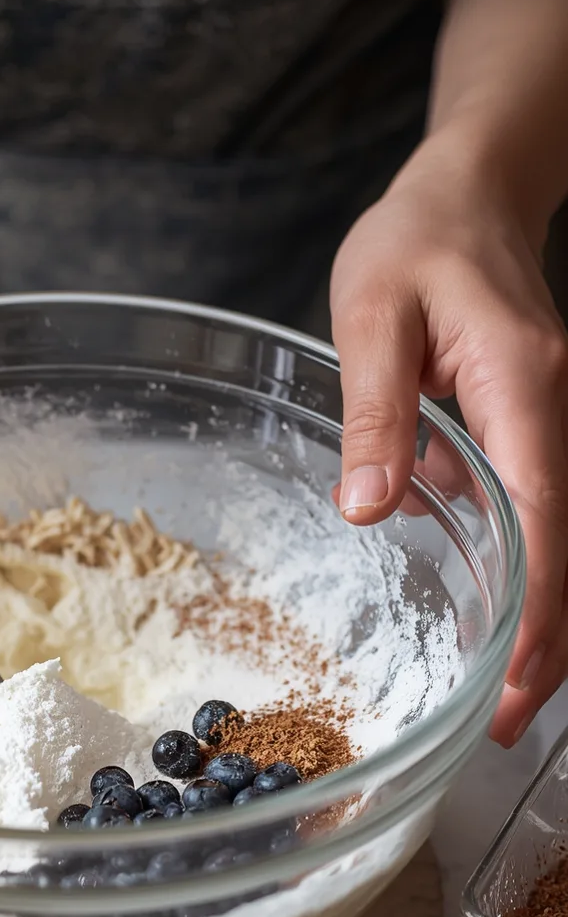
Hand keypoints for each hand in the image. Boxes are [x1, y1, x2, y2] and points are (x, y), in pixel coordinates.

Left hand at [331, 135, 567, 746]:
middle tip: (506, 725)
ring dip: (546, 619)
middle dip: (548, 642)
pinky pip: (545, 516)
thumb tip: (368, 509)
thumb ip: (374, 408)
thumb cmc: (418, 240)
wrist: (469, 192)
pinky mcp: (534, 429)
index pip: (544, 518)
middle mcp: (554, 414)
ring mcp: (552, 423)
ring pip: (565, 540)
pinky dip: (534, 576)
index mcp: (522, 387)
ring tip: (510, 701)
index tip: (515, 684)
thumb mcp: (372, 312)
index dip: (537, 610)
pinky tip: (506, 623)